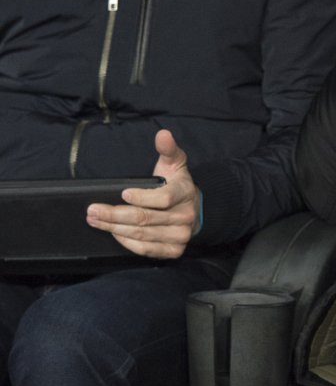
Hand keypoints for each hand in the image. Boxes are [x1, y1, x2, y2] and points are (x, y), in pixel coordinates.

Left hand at [86, 128, 200, 258]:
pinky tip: (113, 232)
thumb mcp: (174, 163)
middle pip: (145, 219)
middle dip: (114, 214)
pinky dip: (127, 242)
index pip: (163, 199)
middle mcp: (185, 217)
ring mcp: (180, 236)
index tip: (122, 193)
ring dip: (114, 228)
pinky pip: (146, 249)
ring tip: (96, 220)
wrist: (193, 210)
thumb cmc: (176, 184)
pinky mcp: (173, 250)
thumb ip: (167, 149)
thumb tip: (163, 134)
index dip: (141, 198)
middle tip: (93, 210)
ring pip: (142, 234)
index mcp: (185, 193)